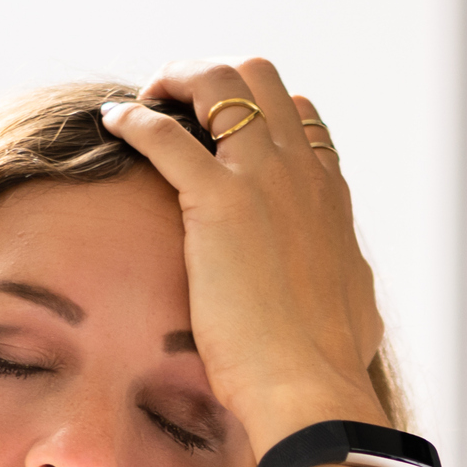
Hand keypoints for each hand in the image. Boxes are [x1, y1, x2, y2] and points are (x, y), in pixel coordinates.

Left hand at [102, 58, 383, 448]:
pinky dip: (133, 118)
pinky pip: (163, 132)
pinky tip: (112, 122)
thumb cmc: (330, 364)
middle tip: (176, 107)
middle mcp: (300, 171)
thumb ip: (343, 273)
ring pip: (216, 82)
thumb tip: (343, 280)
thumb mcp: (354, 302)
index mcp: (328, 193)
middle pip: (259, 78)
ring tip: (145, 103)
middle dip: (211, 78)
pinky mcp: (218, 201)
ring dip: (174, 82)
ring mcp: (262, 179)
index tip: (221, 135)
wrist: (312, 388)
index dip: (256, 113)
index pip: (298, 116)